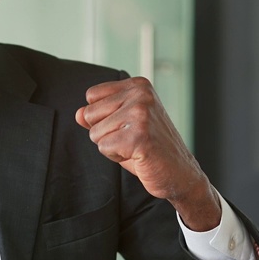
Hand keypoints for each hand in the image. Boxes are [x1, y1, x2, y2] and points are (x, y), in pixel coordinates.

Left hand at [75, 76, 221, 230]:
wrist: (180, 173)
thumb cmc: (150, 149)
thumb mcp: (122, 125)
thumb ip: (99, 116)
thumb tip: (78, 113)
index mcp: (138, 85)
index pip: (92, 96)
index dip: (103, 117)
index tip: (127, 126)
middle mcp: (140, 94)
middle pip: (89, 114)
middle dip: (105, 133)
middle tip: (132, 139)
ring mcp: (140, 113)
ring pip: (95, 133)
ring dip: (112, 147)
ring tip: (136, 147)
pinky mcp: (138, 135)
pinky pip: (104, 147)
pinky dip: (117, 157)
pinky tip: (138, 155)